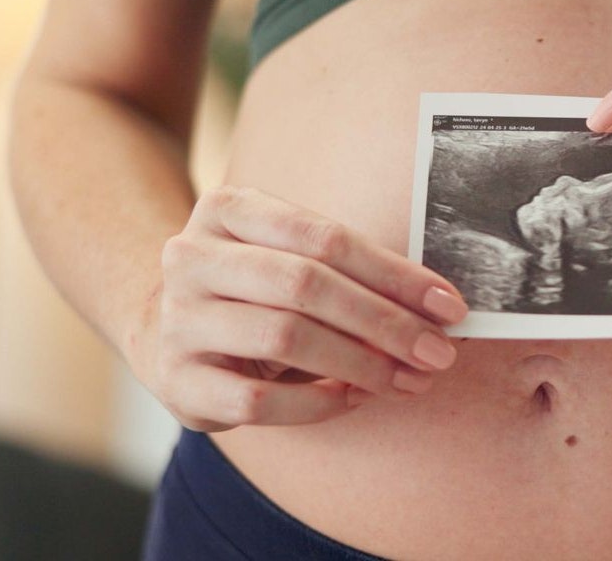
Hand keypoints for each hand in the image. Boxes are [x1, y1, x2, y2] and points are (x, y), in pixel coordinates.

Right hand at [133, 185, 469, 431]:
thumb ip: (346, 270)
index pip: (324, 236)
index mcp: (226, 208)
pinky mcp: (176, 380)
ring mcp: (177, 319)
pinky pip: (258, 400)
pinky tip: (352, 399)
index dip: (394, 273)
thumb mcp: (285, 255)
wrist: (162, 327)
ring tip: (406, 379)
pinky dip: (316, 403)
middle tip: (438, 352)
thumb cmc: (251, 287)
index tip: (449, 306)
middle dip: (385, 322)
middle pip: (306, 284)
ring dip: (361, 363)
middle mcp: (191, 257)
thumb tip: (433, 309)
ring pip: (285, 338)